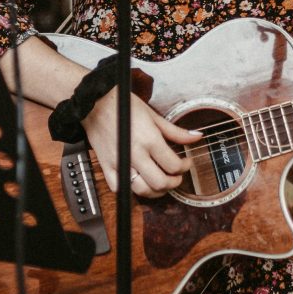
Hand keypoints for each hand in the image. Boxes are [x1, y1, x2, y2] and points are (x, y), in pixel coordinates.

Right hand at [83, 88, 197, 197]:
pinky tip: (139, 182)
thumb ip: (176, 131)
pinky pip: (120, 188)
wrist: (95, 102)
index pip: (173, 165)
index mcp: (149, 139)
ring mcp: (119, 162)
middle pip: (160, 182)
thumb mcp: (154, 115)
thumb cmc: (124, 105)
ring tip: (161, 182)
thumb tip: (196, 137)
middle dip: (174, 183)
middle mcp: (135, 154)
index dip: (185, 167)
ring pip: (141, 190)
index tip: (186, 162)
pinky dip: (131, 189)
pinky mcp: (106, 166)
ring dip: (155, 191)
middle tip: (177, 176)